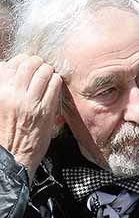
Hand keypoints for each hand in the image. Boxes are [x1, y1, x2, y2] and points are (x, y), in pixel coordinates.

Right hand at [0, 55, 64, 174]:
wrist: (11, 155)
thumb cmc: (3, 131)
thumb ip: (4, 88)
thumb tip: (11, 69)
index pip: (10, 64)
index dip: (20, 61)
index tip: (25, 65)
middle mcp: (11, 94)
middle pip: (28, 64)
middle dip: (36, 62)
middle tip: (40, 66)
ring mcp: (29, 102)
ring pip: (43, 72)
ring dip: (48, 70)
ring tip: (48, 74)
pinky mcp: (45, 111)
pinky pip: (55, 85)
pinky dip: (56, 81)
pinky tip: (54, 85)